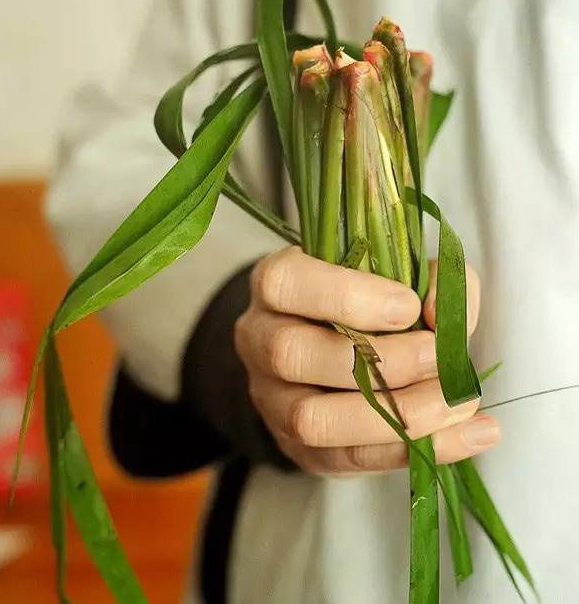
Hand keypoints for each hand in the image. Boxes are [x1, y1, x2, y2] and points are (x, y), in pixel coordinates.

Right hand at [235, 246, 498, 475]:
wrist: (333, 351)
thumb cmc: (367, 302)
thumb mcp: (395, 271)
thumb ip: (428, 277)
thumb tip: (444, 313)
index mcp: (276, 285)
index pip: (287, 285)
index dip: (346, 296)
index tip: (408, 306)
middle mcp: (260, 341)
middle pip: (294, 354)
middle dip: (379, 361)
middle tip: (440, 357)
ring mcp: (273, 401)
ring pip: (312, 419)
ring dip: (396, 415)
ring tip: (459, 403)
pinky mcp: (300, 449)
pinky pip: (349, 459)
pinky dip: (417, 449)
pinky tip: (472, 434)